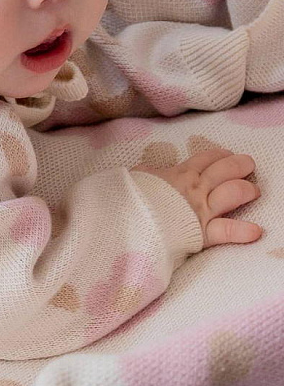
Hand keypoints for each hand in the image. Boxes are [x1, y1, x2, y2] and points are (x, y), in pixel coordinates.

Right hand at [131, 148, 262, 248]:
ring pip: (232, 193)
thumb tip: (145, 172)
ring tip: (254, 191)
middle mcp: (195, 188)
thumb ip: (147, 174)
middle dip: (240, 165)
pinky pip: (227, 231)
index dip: (218, 155)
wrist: (128, 218)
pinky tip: (257, 231)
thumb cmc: (130, 197)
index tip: (226, 154)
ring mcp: (201, 209)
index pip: (204, 158)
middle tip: (248, 165)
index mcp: (179, 173)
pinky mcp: (202, 232)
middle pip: (224, 170)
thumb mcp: (137, 177)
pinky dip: (243, 231)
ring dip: (246, 190)